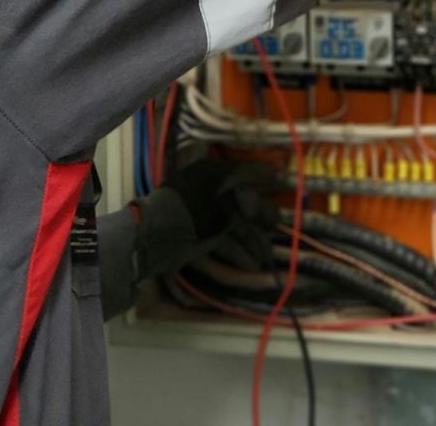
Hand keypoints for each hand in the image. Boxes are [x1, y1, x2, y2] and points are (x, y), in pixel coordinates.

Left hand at [130, 159, 279, 279]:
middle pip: (241, 200)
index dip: (263, 176)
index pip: (243, 171)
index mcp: (212, 174)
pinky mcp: (202, 235)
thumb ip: (245, 202)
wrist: (153, 240)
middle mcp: (210, 190)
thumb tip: (263, 198)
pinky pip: (226, 239)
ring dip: (252, 238)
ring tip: (268, 254)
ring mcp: (206, 214)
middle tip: (277, 224)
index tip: (282, 180)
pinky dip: (239, 250)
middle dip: (260, 214)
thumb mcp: (221, 206)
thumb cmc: (189, 213)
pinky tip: (253, 264)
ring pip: (235, 223)